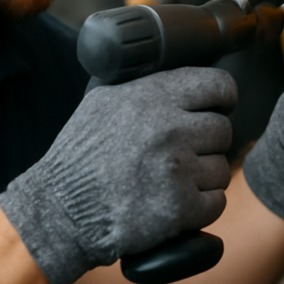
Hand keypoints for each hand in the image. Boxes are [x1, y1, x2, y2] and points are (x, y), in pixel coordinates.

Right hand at [0, 67, 235, 283]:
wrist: (60, 210)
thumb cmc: (80, 157)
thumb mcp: (103, 100)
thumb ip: (143, 84)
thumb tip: (177, 72)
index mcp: (152, 95)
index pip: (219, 85)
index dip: (223, 99)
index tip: (218, 109)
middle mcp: (169, 127)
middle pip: (223, 130)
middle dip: (206, 145)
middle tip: (180, 155)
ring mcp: (176, 168)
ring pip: (221, 169)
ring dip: (202, 179)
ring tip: (168, 182)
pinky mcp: (180, 207)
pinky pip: (216, 202)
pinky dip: (199, 208)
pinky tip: (172, 204)